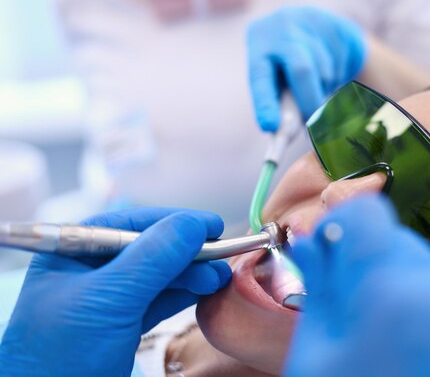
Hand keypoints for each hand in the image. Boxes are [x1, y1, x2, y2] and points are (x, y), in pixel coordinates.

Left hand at [0, 208, 231, 376]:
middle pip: (150, 248)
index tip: (213, 226)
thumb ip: (154, 258)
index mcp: (74, 251)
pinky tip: (203, 292)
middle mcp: (91, 270)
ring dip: (191, 275)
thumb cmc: (59, 358)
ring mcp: (107, 299)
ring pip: (159, 276)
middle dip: (187, 253)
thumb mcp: (110, 299)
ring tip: (218, 279)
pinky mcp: (122, 325)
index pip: (132, 223)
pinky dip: (183, 295)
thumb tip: (195, 224)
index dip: (174, 222)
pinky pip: (159, 300)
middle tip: (221, 260)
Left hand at [247, 6, 366, 131]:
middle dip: (309, 100)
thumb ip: (279, 102)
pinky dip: (337, 76)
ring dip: (323, 88)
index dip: (265, 103)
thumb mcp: (276, 78)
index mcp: (259, 44)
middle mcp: (281, 27)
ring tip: (318, 87)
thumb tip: (283, 132)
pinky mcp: (335, 25)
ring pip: (325, 70)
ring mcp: (310, 22)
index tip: (270, 127)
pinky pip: (341, 62)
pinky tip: (330, 69)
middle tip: (314, 119)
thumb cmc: (288, 66)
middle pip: (301, 69)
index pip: (261, 77)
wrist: (316, 28)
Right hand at [285, 196, 429, 376]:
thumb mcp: (316, 355)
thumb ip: (319, 286)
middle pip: (397, 239)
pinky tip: (402, 343)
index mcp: (396, 294)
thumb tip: (312, 241)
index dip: (338, 226)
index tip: (326, 250)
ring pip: (424, 266)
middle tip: (344, 301)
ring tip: (374, 332)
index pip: (367, 215)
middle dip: (364, 259)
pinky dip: (421, 306)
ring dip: (392, 282)